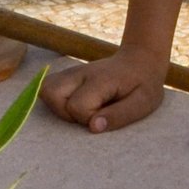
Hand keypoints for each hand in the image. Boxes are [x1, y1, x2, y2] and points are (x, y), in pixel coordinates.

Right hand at [41, 46, 167, 132]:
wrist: (139, 60)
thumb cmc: (143, 84)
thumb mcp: (142, 103)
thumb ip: (119, 116)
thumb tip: (93, 127)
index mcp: (100, 79)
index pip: (78, 106)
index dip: (89, 118)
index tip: (105, 115)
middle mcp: (80, 73)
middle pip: (51, 93)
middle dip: (65, 113)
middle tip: (88, 115)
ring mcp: (71, 72)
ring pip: (45, 89)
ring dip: (57, 107)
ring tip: (79, 111)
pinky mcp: (67, 75)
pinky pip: (47, 87)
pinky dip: (55, 100)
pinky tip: (73, 104)